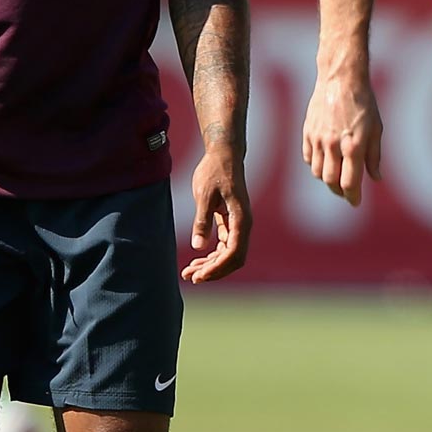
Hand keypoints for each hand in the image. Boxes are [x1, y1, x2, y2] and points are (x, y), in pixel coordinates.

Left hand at [183, 143, 250, 281]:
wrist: (223, 154)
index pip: (233, 253)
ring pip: (228, 254)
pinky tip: (196, 259)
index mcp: (241, 219)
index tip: (198, 275)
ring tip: (189, 272)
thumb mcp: (204, 195)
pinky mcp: (230, 222)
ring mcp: (237, 225)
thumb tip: (199, 247)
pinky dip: (212, 255)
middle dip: (213, 271)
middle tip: (190, 277)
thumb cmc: (215, 171)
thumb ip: (203, 221)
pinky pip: (224, 245)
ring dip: (211, 265)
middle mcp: (243, 225)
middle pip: (233, 259)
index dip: (217, 268)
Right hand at [301, 63, 381, 205]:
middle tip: (346, 191)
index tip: (355, 202)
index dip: (352, 197)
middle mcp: (333, 145)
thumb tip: (376, 178)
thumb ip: (374, 156)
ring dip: (327, 178)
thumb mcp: (376, 129)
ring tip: (336, 175)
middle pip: (331, 181)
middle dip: (339, 191)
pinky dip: (315, 164)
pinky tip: (325, 160)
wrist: (341, 78)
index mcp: (353, 145)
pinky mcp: (307, 131)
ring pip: (317, 172)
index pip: (349, 183)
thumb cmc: (364, 103)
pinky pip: (308, 157)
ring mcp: (318, 138)